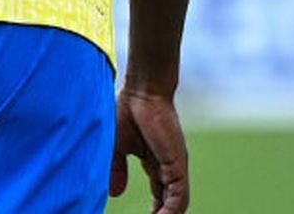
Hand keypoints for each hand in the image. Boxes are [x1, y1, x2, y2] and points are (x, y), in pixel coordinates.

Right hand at [110, 88, 189, 213]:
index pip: (161, 196)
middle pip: (170, 203)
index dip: (156, 211)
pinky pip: (179, 197)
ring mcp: (175, 167)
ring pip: (177, 204)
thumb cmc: (127, 112)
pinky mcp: (177, 165)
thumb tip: (115, 193)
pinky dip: (171, 212)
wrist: (141, 92)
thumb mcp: (117, 147)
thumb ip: (117, 170)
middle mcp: (169, 168)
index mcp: (156, 163)